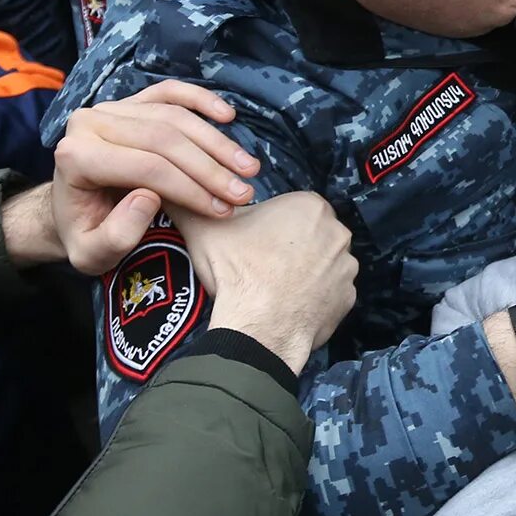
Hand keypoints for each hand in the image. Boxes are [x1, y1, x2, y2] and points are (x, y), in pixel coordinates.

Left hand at [43, 81, 261, 273]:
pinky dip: (201, 99)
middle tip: (244, 192)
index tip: (223, 210)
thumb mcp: (91, 253)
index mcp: (76, 157)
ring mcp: (111, 108)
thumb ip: (116, 234)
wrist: (69, 211)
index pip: (145, 166)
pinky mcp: (131, 102)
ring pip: (174, 116)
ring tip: (249, 168)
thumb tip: (149, 197)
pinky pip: (169, 92)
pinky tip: (228, 115)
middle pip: (163, 138)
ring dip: (216, 142)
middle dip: (210, 167)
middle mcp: (90, 123)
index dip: (190, 188)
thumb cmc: (84, 234)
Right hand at [175, 191, 358, 375]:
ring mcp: (347, 267)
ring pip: (324, 264)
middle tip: (262, 266)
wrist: (259, 325)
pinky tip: (291, 306)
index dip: (270, 226)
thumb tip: (167, 189)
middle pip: (311, 235)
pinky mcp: (349, 298)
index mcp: (310, 206)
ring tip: (275, 288)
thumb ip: (188, 204)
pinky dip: (315, 299)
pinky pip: (331, 294)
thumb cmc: (238, 269)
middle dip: (291, 248)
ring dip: (306, 274)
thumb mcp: (203, 228)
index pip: (292, 209)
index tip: (253, 243)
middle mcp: (338, 232)